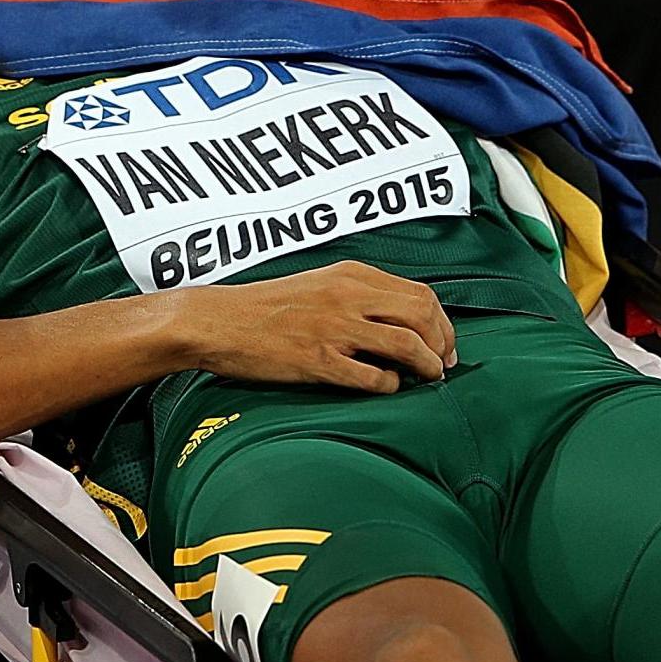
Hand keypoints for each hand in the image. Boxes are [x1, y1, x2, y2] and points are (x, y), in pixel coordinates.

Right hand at [179, 262, 456, 392]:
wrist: (217, 320)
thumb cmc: (265, 307)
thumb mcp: (318, 284)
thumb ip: (357, 295)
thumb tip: (398, 319)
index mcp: (351, 275)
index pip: (420, 294)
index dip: (442, 322)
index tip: (443, 343)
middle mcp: (348, 296)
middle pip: (422, 316)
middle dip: (442, 344)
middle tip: (443, 365)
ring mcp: (335, 328)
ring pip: (407, 345)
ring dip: (427, 366)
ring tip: (428, 378)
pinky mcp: (318, 360)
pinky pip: (372, 376)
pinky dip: (390, 384)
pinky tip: (387, 386)